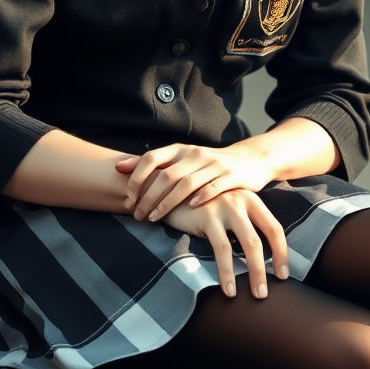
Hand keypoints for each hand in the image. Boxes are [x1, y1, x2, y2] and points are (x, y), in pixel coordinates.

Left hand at [117, 143, 271, 222]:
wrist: (251, 159)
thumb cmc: (209, 164)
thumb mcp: (182, 159)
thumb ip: (153, 163)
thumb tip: (118, 166)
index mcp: (180, 149)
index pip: (150, 158)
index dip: (136, 178)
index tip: (127, 199)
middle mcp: (194, 154)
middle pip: (165, 175)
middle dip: (147, 197)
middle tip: (136, 216)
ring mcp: (214, 164)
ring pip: (185, 184)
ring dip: (166, 203)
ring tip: (153, 218)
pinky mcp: (231, 176)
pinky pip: (213, 187)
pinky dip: (200, 197)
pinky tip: (190, 209)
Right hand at [163, 190, 289, 298]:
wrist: (170, 189)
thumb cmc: (201, 204)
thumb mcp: (227, 208)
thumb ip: (242, 223)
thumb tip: (258, 257)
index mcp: (250, 199)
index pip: (274, 228)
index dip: (282, 252)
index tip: (284, 274)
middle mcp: (241, 200)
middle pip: (263, 238)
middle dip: (269, 268)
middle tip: (268, 291)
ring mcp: (225, 207)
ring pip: (248, 244)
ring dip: (255, 272)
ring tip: (257, 294)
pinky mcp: (208, 216)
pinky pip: (222, 249)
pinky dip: (227, 272)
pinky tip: (229, 289)